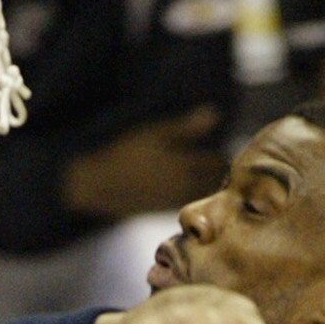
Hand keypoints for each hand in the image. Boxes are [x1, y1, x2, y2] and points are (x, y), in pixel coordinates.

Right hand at [62, 110, 226, 222]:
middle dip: (220, 172)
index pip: (218, 161)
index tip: (222, 147)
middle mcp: (184, 186)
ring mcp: (176, 200)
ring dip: (209, 184)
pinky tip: (191, 186)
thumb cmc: (127, 152)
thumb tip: (215, 113)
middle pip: (214, 181)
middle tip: (219, 160)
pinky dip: (196, 195)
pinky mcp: (166, 209)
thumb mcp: (155, 132)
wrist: (102, 184)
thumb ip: (186, 126)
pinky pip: (190, 203)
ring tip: (208, 173)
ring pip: (204, 194)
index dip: (222, 154)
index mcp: (184, 165)